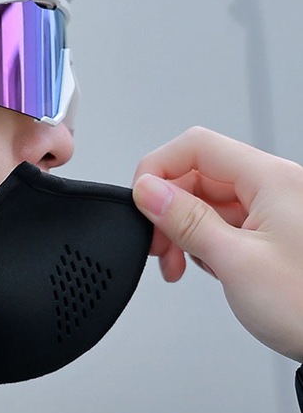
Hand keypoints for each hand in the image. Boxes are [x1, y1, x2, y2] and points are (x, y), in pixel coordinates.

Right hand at [132, 126, 302, 361]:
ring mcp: (270, 211)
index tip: (140, 201)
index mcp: (271, 180)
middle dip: (167, 209)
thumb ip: (186, 220)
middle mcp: (272, 188)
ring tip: (178, 263)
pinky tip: (203, 265)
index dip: (159, 169)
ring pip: (205, 201)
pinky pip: (220, 223)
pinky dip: (200, 243)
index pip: (197, 147)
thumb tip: (148, 191)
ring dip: (181, 230)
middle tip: (158, 245)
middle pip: (197, 175)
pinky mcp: (266, 233)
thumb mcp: (234, 260)